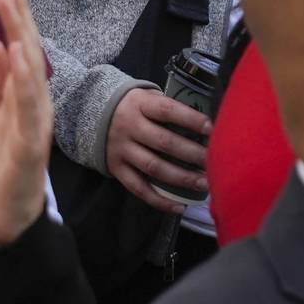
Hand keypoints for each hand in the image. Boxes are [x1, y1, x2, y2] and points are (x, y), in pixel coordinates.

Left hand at [0, 0, 52, 245]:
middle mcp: (36, 104)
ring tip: (9, 4)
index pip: (20, 47)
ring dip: (20, 37)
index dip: (14, 14)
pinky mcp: (30, 147)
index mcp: (24, 96)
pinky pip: (28, 110)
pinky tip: (16, 56)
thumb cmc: (2, 166)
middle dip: (19, 15)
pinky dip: (24, 82)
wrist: (7, 218)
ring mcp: (36, 124)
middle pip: (29, 51)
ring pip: (31, 73)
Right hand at [105, 85, 210, 214]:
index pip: (167, 110)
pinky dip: (159, 200)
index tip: (212, 128)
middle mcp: (129, 126)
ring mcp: (121, 149)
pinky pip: (138, 188)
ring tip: (204, 184)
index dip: (190, 119)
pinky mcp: (116, 168)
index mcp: (139, 104)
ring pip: (154, 167)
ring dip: (181, 178)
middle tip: (214, 163)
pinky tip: (180, 207)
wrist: (88, 113)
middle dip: (192, 154)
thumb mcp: (145, 97)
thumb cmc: (131, 106)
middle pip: (164, 142)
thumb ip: (168, 107)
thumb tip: (204, 125)